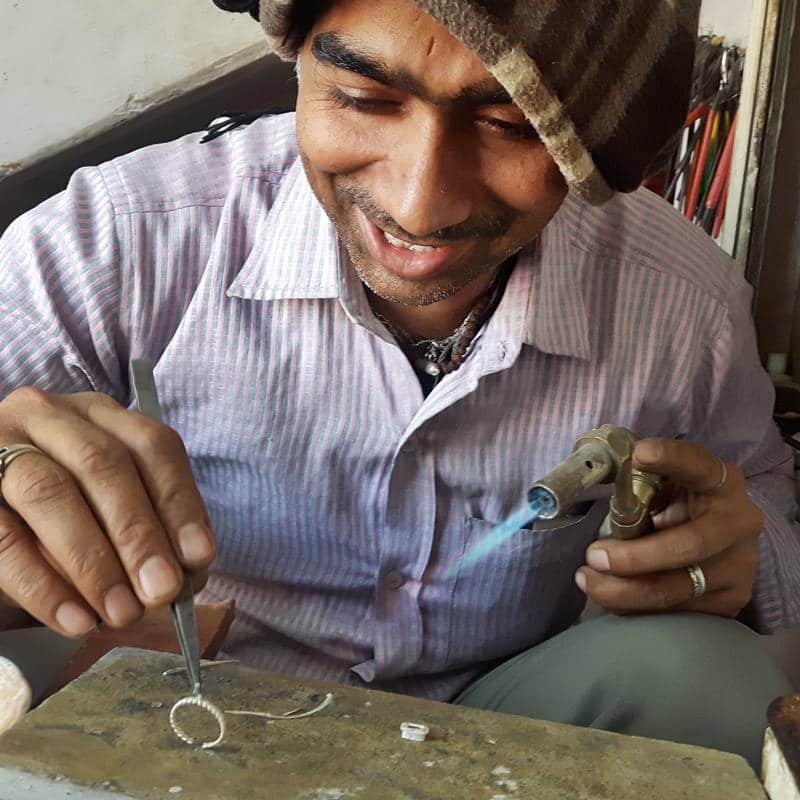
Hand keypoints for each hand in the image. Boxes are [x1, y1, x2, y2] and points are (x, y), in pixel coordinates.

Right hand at [0, 388, 214, 635]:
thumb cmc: (60, 519)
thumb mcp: (109, 513)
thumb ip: (150, 533)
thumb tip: (189, 573)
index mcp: (99, 414)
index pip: (152, 445)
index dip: (179, 501)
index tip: (200, 556)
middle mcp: (48, 416)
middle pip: (102, 465)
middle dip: (138, 533)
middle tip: (162, 591)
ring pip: (49, 492)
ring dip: (92, 560)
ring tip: (122, 612)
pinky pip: (3, 537)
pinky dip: (42, 584)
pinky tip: (75, 618)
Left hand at [575, 438, 761, 617]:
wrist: (719, 543)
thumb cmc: (679, 507)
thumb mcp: (667, 486)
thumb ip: (642, 483)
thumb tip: (592, 482)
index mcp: (721, 482)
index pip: (700, 466)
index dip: (672, 459)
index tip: (640, 454)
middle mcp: (738, 522)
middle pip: (689, 544)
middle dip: (635, 556)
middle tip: (593, 555)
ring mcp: (739, 566)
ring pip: (679, 587)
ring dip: (625, 590)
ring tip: (588, 580)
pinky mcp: (731, 601)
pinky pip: (677, 612)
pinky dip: (637, 608)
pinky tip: (611, 599)